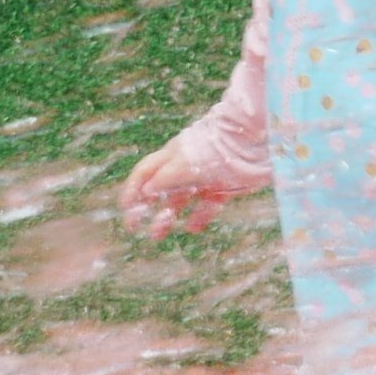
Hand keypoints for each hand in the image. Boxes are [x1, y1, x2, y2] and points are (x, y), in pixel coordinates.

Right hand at [118, 130, 241, 239]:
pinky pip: (207, 204)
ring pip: (182, 198)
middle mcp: (185, 166)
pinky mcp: (224, 185)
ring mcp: (205, 176)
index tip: (124, 209)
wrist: (250, 140)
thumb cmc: (212, 149)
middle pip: (160, 188)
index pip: (145, 173)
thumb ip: (162, 180)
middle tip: (136, 227)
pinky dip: (199, 216)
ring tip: (158, 234)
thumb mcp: (182, 165)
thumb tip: (143, 193)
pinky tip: (192, 228)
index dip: (133, 190)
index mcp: (171, 156)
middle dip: (146, 207)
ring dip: (168, 215)